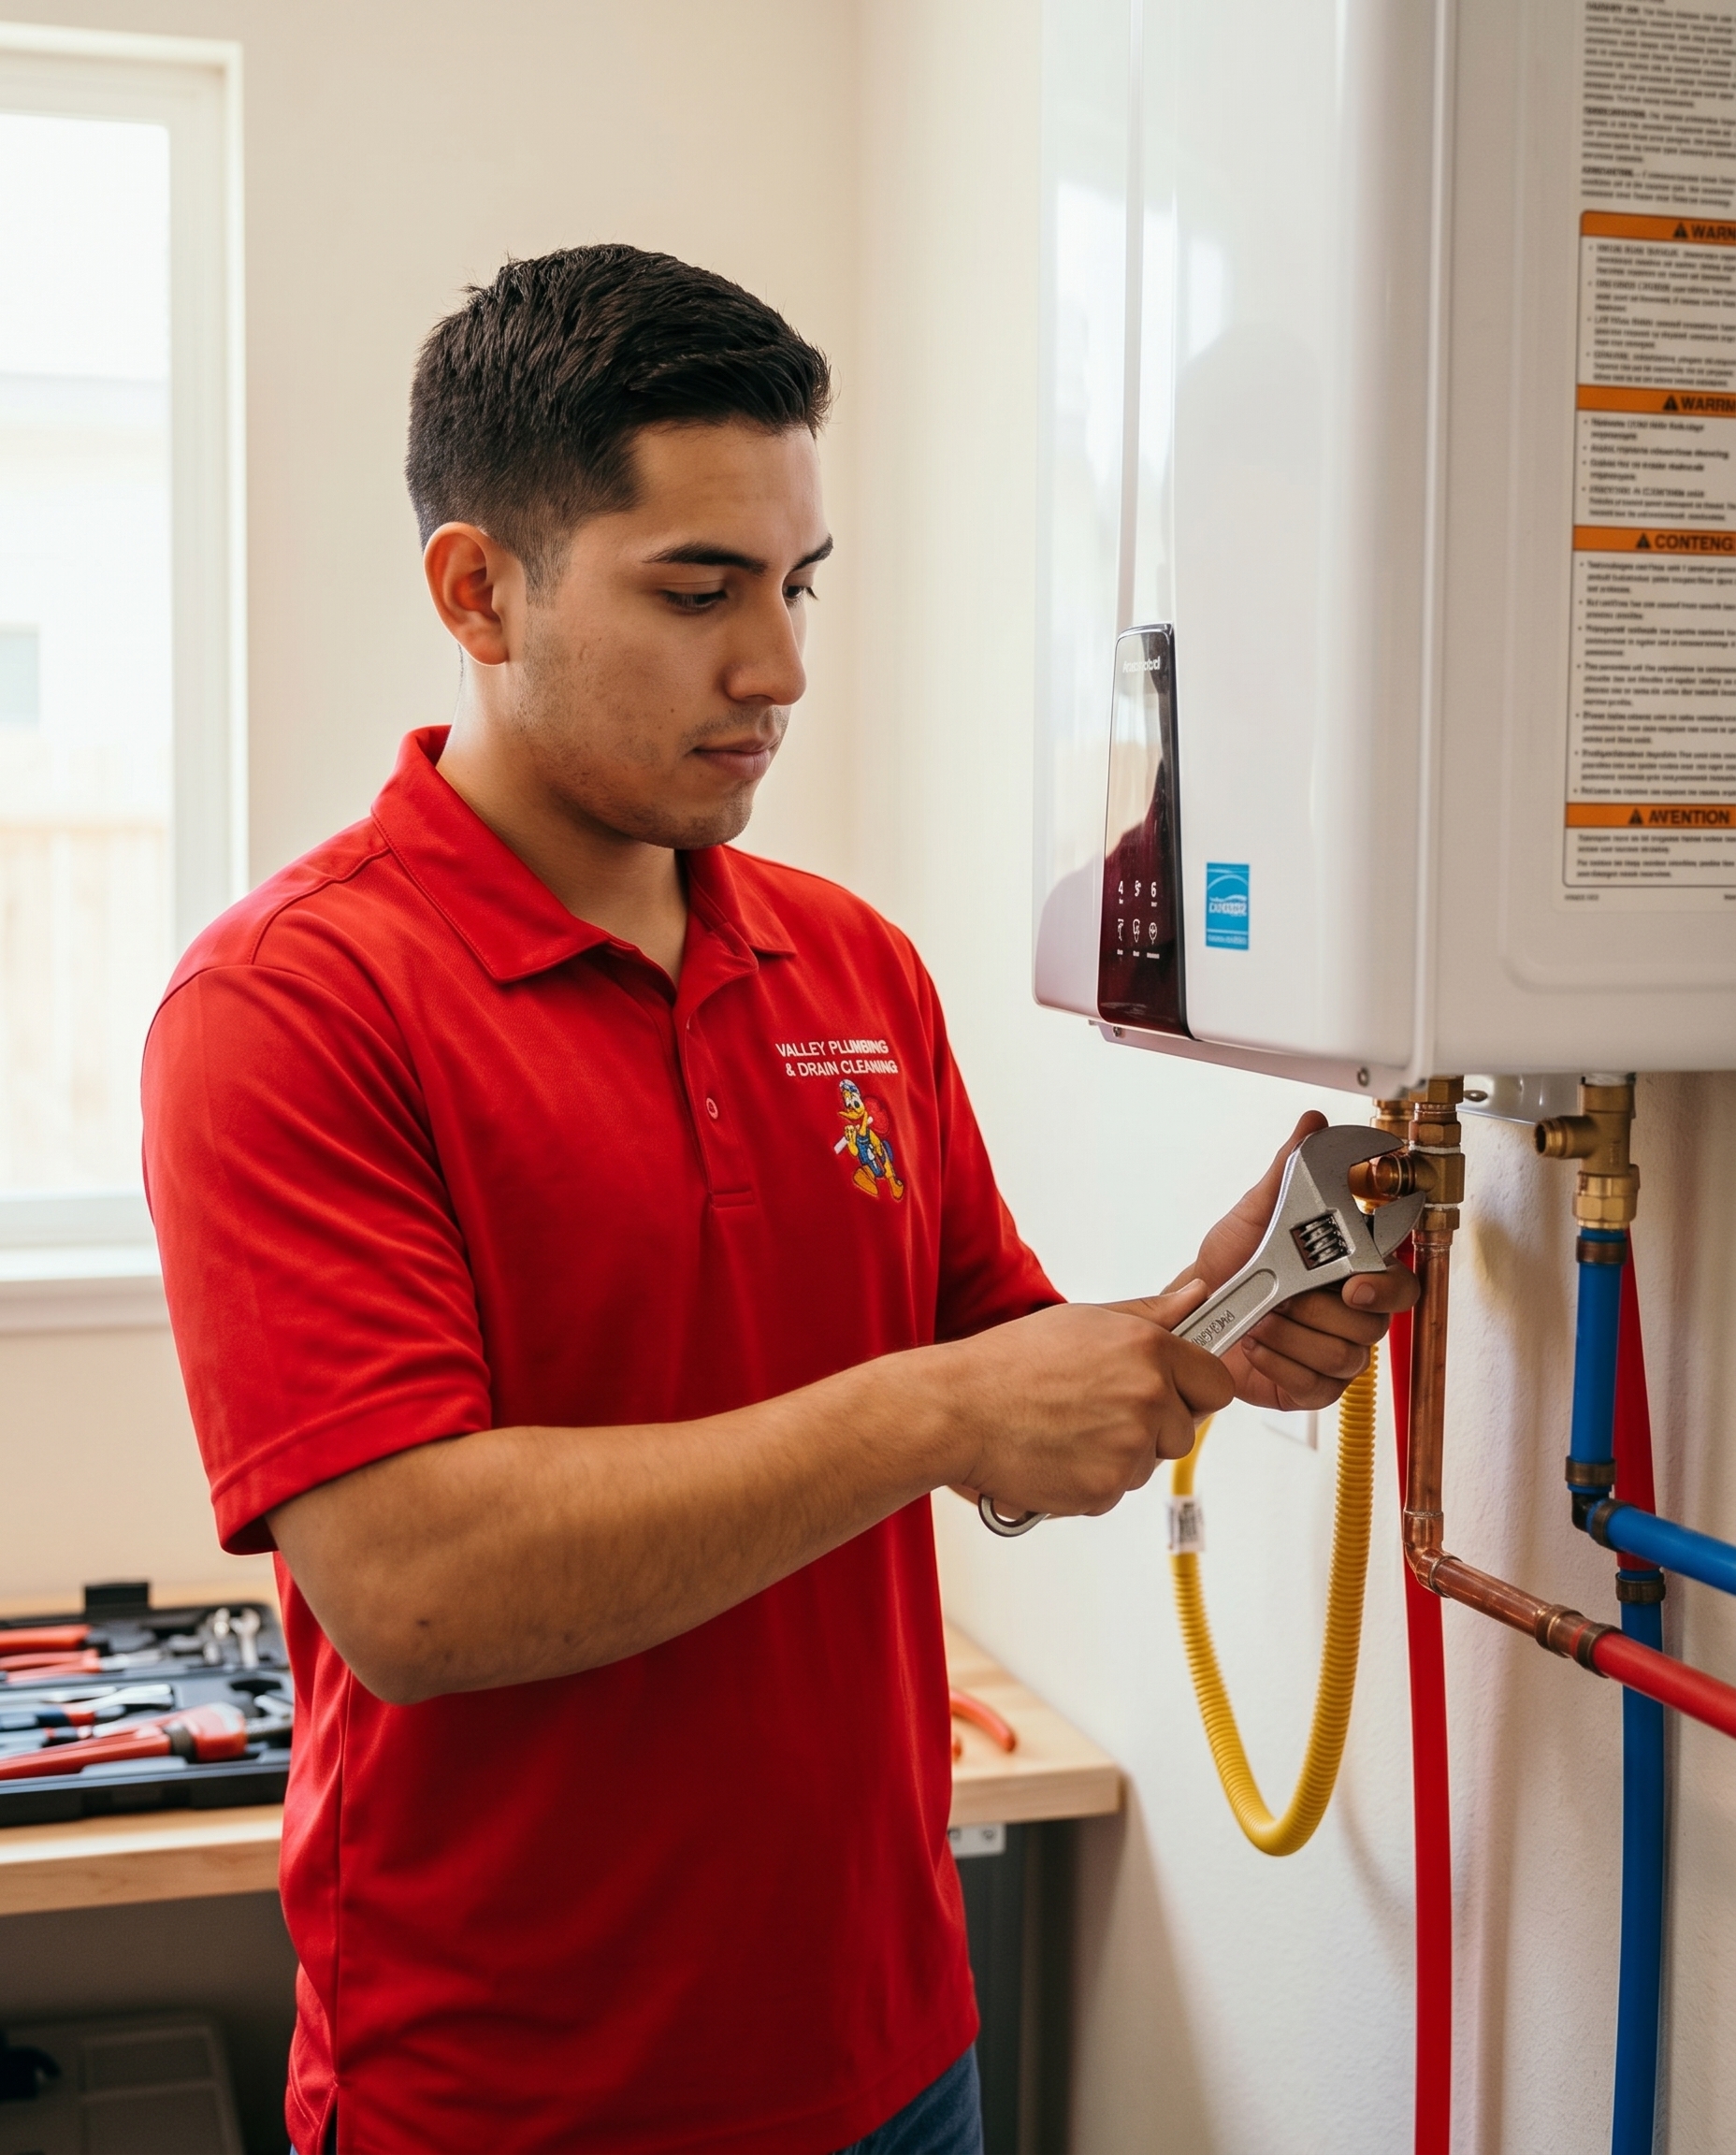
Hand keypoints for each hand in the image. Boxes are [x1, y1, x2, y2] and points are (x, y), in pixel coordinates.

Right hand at [947, 1286, 1233, 1519]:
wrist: (960, 1411)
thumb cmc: (1011, 1364)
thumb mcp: (1086, 1320)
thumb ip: (1151, 1313)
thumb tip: (1196, 1297)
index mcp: (1148, 1350)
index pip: (1217, 1383)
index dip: (1194, 1389)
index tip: (1175, 1391)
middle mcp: (1146, 1397)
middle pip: (1185, 1430)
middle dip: (1154, 1425)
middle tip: (1100, 1409)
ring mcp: (1129, 1447)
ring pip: (1149, 1461)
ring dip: (1121, 1453)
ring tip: (1071, 1427)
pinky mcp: (1106, 1488)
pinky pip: (1118, 1490)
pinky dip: (1092, 1479)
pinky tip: (1060, 1451)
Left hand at [1115, 1111, 1419, 1414]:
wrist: (1193, 1306)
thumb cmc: (1232, 1260)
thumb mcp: (1256, 1210)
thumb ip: (1288, 1169)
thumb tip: (1312, 1125)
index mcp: (1353, 1271)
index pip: (1400, 1284)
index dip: (1385, 1287)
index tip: (1351, 1285)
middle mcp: (1352, 1314)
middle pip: (1373, 1326)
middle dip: (1319, 1312)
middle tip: (1285, 1298)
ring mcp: (1334, 1352)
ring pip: (1344, 1356)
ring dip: (1292, 1336)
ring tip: (1261, 1318)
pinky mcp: (1311, 1387)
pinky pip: (1316, 1386)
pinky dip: (1280, 1364)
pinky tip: (1257, 1345)